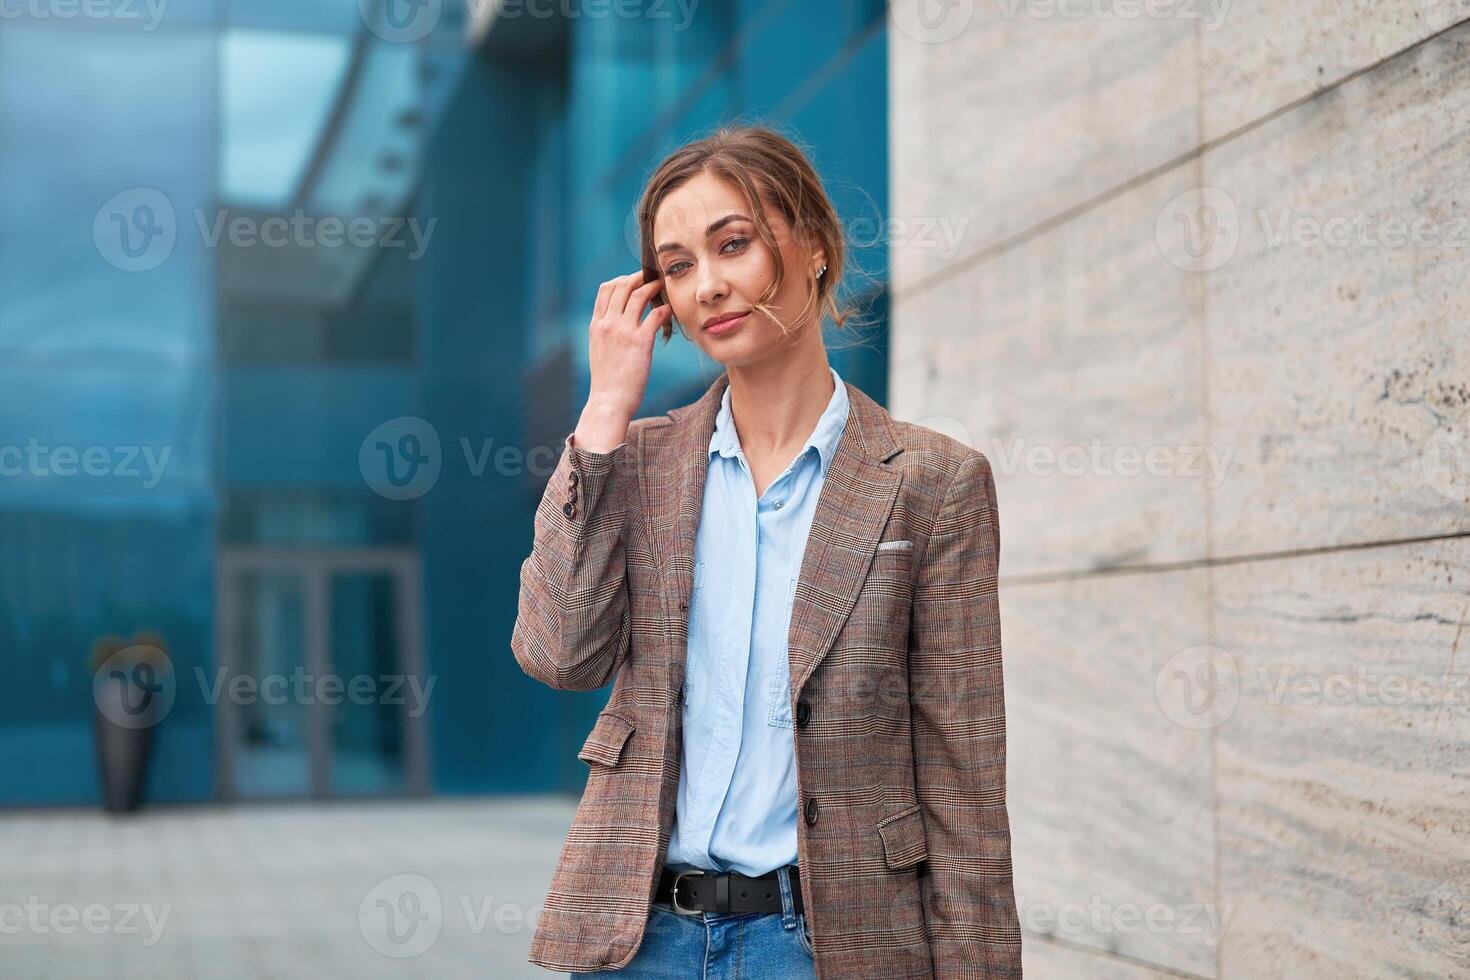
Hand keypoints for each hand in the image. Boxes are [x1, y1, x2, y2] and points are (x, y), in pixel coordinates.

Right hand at [574, 270, 671, 451]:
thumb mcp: (599, 350)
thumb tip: (619, 320)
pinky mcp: (640, 342)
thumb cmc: (607, 380)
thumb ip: (606, 331)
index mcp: (596, 325)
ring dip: (653, 286)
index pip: (606, 289)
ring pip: (639, 295)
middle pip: (622, 286)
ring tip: (664, 286)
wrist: (608, 401)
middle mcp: (607, 324)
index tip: (635, 279)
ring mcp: (623, 331)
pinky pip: (655, 315)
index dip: (622, 279)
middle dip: (639, 276)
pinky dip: (664, 308)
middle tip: (653, 275)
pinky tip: (670, 309)